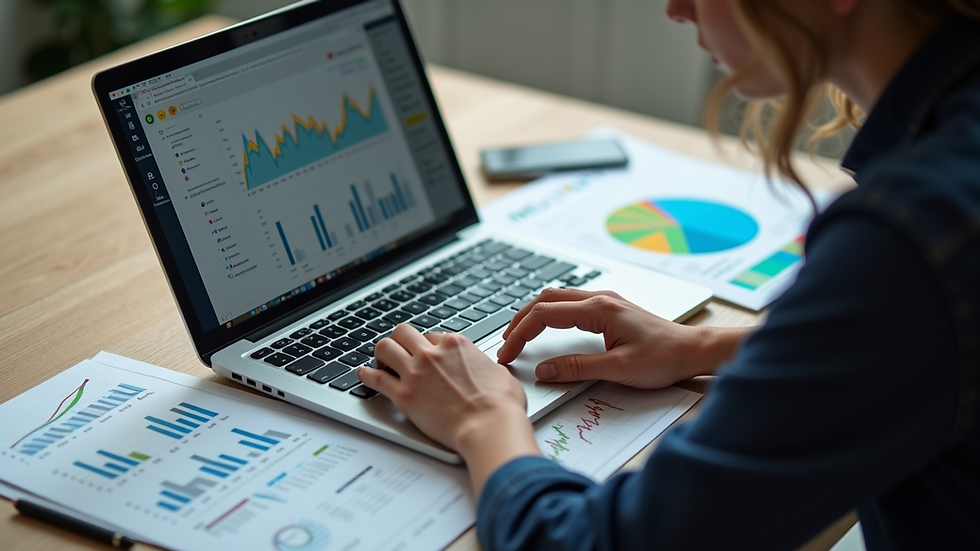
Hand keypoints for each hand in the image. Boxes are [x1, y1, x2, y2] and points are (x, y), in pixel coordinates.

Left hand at [357, 324, 531, 451]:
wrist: (489, 426)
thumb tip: (487, 369)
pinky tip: (363, 374)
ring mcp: (416, 373)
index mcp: (456, 345)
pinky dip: (366, 375)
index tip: (426, 356)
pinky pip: (375, 378)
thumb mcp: (500, 374)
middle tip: (399, 352)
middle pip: (404, 333)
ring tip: (381, 361)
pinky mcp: (404, 395)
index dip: (428, 346)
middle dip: (401, 341)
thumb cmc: (500, 405)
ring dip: (382, 353)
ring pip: (385, 347)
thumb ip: (486, 367)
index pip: (432, 335)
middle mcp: (433, 353)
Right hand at [497, 287, 722, 387]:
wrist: (692, 350)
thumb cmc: (663, 358)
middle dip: (520, 320)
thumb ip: (577, 368)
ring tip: (519, 335)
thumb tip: (545, 370)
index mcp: (598, 309)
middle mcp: (599, 299)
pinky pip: (570, 303)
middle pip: (545, 300)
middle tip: (506, 345)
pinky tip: (547, 327)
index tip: (509, 353)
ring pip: (557, 298)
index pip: (544, 314)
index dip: (520, 334)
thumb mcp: (618, 369)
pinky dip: (550, 313)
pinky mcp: (610, 308)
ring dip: (534, 314)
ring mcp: (605, 301)